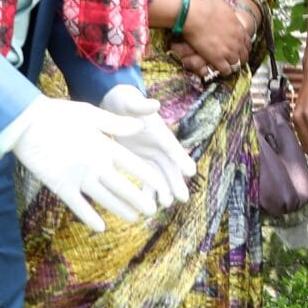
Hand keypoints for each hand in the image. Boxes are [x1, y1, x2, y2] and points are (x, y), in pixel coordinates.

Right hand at [8, 97, 165, 231]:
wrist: (26, 123)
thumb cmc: (58, 115)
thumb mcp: (90, 113)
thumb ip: (117, 123)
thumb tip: (142, 125)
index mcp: (104, 146)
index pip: (133, 165)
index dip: (149, 177)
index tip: (160, 186)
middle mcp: (95, 164)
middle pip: (123, 187)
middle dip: (139, 200)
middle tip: (152, 211)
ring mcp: (78, 177)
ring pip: (105, 199)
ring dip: (121, 210)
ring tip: (134, 218)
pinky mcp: (60, 186)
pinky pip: (79, 206)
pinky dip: (90, 218)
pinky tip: (101, 228)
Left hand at [98, 86, 193, 208]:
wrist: (117, 105)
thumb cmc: (126, 101)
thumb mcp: (131, 101)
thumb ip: (142, 105)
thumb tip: (154, 105)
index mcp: (160, 132)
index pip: (173, 147)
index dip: (181, 159)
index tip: (190, 171)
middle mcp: (159, 147)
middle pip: (171, 167)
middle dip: (176, 182)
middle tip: (182, 198)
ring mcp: (151, 156)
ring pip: (161, 177)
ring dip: (164, 191)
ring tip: (165, 204)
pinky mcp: (140, 162)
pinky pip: (147, 180)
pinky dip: (148, 192)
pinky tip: (147, 205)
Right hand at [179, 0, 252, 75]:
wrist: (194, 15)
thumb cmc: (206, 7)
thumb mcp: (224, 6)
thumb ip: (230, 14)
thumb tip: (231, 14)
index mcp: (239, 29)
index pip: (248, 43)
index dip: (244, 47)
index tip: (241, 48)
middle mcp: (236, 41)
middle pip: (244, 55)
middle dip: (240, 57)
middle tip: (236, 59)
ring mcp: (228, 51)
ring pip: (236, 63)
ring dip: (232, 64)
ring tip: (228, 65)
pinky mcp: (217, 59)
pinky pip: (225, 70)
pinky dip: (224, 71)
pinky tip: (221, 70)